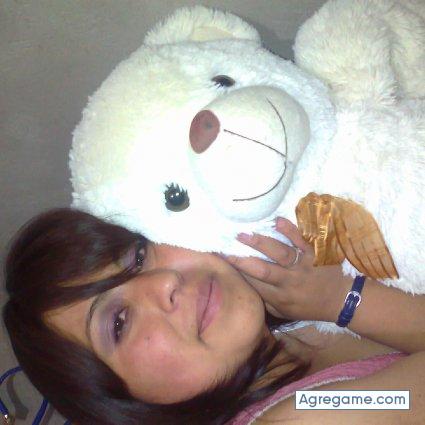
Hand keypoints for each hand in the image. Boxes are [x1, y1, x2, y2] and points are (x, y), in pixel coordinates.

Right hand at [225, 218, 352, 321]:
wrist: (343, 300)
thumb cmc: (310, 306)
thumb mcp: (285, 313)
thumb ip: (265, 300)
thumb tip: (243, 285)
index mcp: (281, 298)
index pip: (254, 285)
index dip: (237, 273)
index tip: (221, 261)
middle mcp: (290, 282)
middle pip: (263, 270)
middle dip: (243, 260)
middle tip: (226, 249)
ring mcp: (303, 266)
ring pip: (280, 253)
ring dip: (261, 243)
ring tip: (244, 234)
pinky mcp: (316, 253)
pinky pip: (302, 240)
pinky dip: (290, 230)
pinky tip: (277, 221)